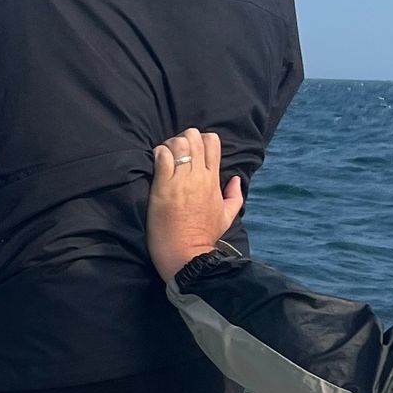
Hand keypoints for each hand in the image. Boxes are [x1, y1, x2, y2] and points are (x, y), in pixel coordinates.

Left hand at [147, 128, 244, 280]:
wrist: (187, 254)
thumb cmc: (205, 237)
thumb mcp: (227, 216)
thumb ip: (235, 195)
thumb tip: (236, 179)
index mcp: (214, 180)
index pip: (213, 142)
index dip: (200, 139)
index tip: (191, 151)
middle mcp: (199, 176)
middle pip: (194, 137)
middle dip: (182, 139)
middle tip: (174, 152)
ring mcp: (181, 181)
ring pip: (177, 143)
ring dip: (168, 145)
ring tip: (163, 157)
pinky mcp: (163, 187)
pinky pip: (161, 157)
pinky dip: (158, 154)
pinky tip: (156, 163)